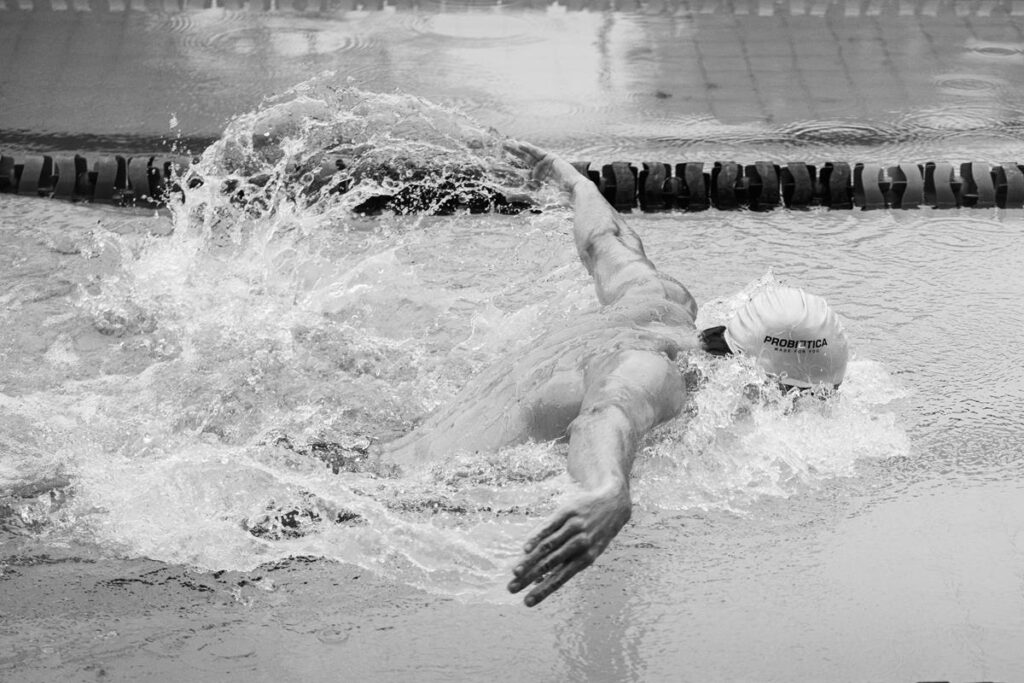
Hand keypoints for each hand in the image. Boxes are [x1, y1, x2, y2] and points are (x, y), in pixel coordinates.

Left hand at [502, 140, 583, 191]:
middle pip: (518, 166)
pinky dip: (529, 148)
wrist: (573, 194)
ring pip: (526, 157)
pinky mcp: (550, 159)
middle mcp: (536, 174)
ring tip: (505, 145)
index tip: (492, 172)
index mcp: (532, 185)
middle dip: (508, 161)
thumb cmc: (556, 199)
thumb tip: (506, 198)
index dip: (504, 175)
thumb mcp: (535, 198)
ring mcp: (543, 166)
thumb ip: (521, 195)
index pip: (515, 179)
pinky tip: (519, 144)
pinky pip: (537, 152)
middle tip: (494, 156)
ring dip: (516, 151)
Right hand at [507, 484, 631, 606]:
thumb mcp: (588, 549)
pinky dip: (536, 537)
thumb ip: (565, 562)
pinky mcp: (568, 512)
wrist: (613, 504)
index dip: (542, 591)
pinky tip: (525, 548)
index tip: (527, 603)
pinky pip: (549, 526)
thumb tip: (539, 579)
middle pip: (550, 564)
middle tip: (511, 589)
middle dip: (529, 578)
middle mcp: (580, 544)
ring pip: (548, 546)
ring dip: (529, 561)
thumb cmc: (595, 533)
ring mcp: (574, 527)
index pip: (560, 578)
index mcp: (586, 558)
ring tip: (515, 572)